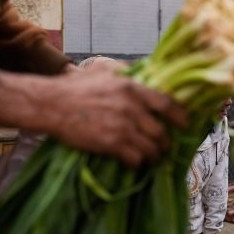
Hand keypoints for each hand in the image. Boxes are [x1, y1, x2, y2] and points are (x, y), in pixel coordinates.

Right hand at [0, 70, 188, 166]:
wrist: (48, 104)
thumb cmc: (73, 87)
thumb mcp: (103, 71)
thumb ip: (125, 72)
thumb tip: (144, 72)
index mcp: (132, 88)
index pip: (168, 104)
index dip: (180, 117)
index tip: (185, 124)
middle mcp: (132, 107)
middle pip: (162, 131)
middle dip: (165, 143)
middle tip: (164, 147)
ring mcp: (123, 126)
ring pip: (152, 148)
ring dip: (153, 155)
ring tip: (151, 157)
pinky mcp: (112, 143)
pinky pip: (136, 158)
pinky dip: (138, 162)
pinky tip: (134, 161)